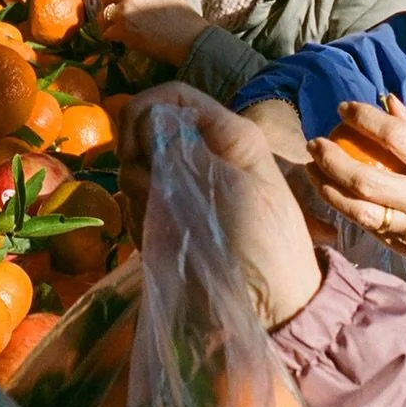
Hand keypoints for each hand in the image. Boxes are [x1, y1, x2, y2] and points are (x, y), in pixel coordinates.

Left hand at [96, 0, 207, 65]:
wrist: (191, 39)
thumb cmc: (184, 21)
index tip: (115, 3)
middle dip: (108, 8)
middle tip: (114, 21)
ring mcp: (125, 8)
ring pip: (103, 15)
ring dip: (108, 25)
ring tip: (117, 33)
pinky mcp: (122, 27)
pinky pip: (107, 33)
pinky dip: (113, 39)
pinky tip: (123, 42)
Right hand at [118, 85, 320, 329]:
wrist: (272, 308)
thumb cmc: (262, 245)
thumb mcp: (230, 190)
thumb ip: (186, 150)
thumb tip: (149, 119)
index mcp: (228, 136)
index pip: (172, 97)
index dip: (143, 114)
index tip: (133, 151)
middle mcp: (203, 154)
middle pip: (145, 133)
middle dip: (138, 161)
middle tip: (152, 195)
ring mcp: (185, 187)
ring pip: (137, 171)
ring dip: (140, 197)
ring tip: (166, 226)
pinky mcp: (171, 218)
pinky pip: (138, 205)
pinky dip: (140, 220)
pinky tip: (160, 241)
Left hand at [307, 97, 405, 315]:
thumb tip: (390, 106)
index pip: (395, 137)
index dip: (364, 118)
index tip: (345, 108)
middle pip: (365, 180)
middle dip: (331, 159)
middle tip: (314, 142)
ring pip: (359, 212)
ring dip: (328, 189)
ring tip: (312, 170)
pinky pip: (372, 230)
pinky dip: (349, 211)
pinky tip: (336, 196)